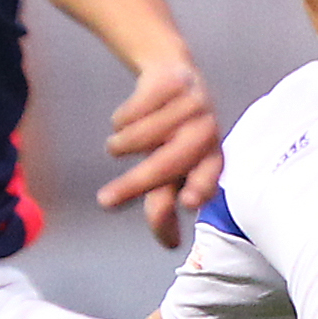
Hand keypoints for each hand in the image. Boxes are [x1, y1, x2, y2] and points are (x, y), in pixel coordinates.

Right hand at [98, 61, 220, 248]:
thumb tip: (171, 245)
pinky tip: (128, 115)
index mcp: (213, 156)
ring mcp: (193, 104)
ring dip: (120, 145)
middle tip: (104, 202)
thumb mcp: (170, 166)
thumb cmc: (172, 132)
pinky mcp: (173, 80)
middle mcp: (208, 131)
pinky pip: (132, 111)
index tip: (187, 201)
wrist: (171, 73)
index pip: (209, 175)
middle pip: (168, 163)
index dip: (200, 187)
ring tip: (117, 144)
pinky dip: (120, 119)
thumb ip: (167, 201)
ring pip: (142, 136)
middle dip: (134, 184)